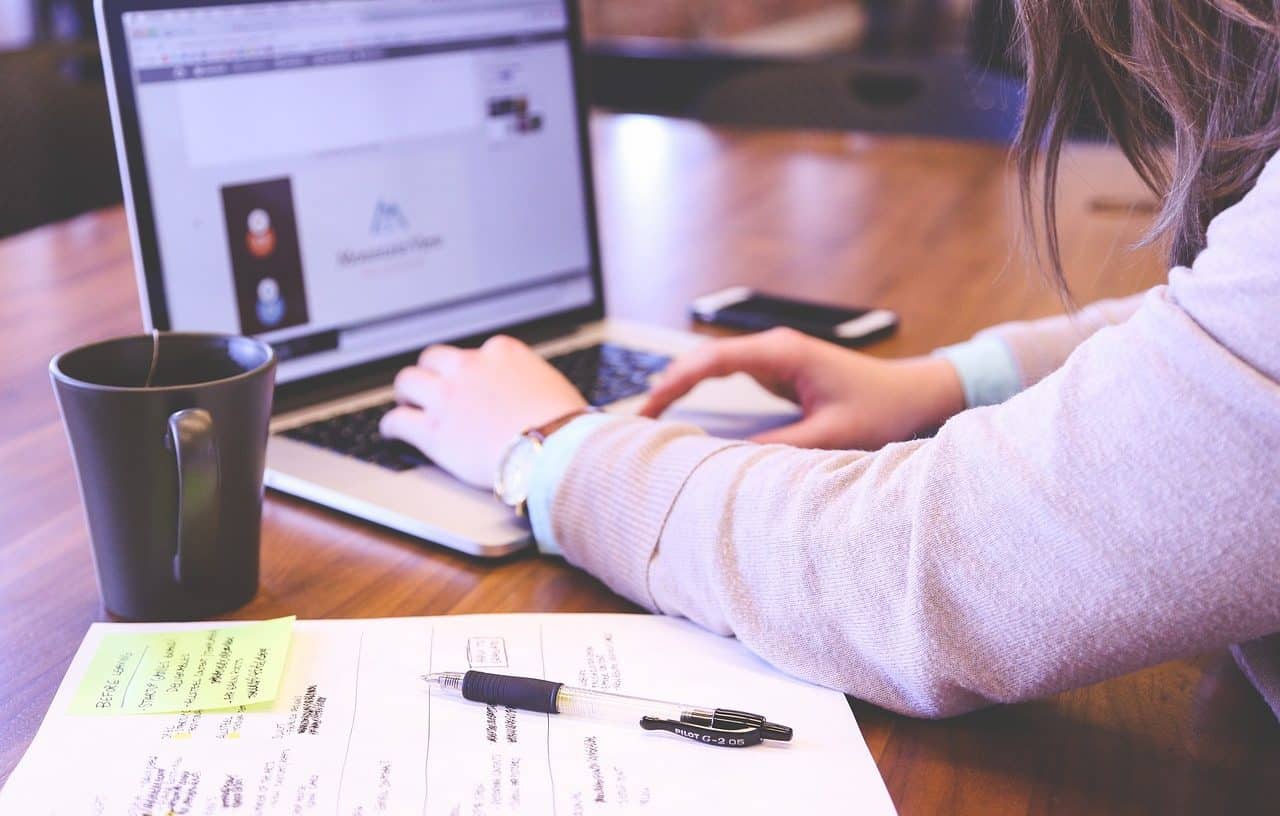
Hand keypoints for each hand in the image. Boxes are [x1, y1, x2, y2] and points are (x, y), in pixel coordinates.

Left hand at [380, 335, 586, 488]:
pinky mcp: (433, 431)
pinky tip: (392, 431)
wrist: (555, 451)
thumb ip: (530, 381)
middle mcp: (470, 367)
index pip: (475, 352)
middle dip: (431, 372)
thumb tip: (532, 393)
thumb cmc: (565, 425)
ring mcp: (448, 397)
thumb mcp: (551, 385)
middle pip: (434, 358)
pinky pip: (398, 421)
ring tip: (406, 403)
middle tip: (430, 387)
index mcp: (502, 352)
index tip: (468, 381)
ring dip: (406, 392)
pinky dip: (392, 425)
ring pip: (408, 381)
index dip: (469, 370)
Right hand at [639, 327, 964, 449]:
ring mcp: (775, 357)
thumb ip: (780, 447)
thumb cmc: (882, 409)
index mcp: (783, 353)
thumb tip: (729, 462)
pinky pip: (728, 376)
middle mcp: (774, 348)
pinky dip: (701, 391)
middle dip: (668, 384)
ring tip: (649, 417)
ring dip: (681, 386)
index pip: (713, 360)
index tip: (648, 408)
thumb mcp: (831, 436)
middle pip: (704, 359)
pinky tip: (682, 410)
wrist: (914, 394)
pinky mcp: (779, 370)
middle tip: (637, 420)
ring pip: (712, 366)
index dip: (675, 382)